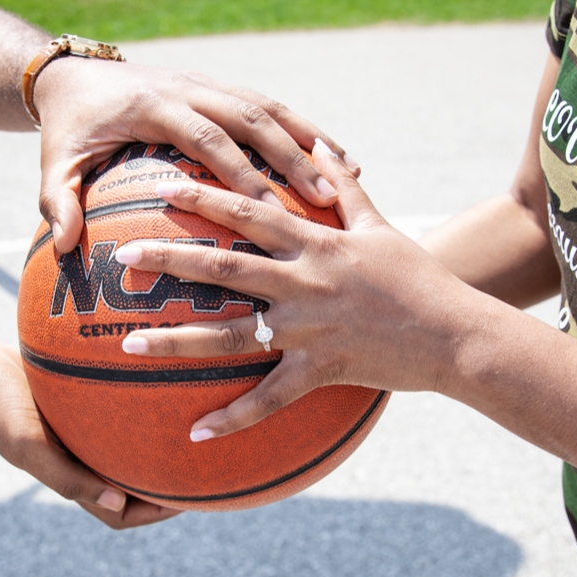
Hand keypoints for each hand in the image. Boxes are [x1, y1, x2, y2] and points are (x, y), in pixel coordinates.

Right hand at [0, 344, 183, 530]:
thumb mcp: (29, 445)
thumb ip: (68, 478)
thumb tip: (118, 505)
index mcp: (71, 478)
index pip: (121, 514)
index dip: (155, 513)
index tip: (189, 500)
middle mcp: (81, 458)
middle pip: (132, 482)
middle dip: (167, 480)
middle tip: (205, 466)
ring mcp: (80, 431)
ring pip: (127, 447)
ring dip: (155, 444)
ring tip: (191, 425)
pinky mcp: (79, 403)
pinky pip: (118, 411)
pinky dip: (138, 407)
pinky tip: (164, 379)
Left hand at [30, 59, 351, 262]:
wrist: (73, 75)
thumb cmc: (67, 129)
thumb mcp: (55, 163)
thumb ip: (58, 200)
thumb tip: (66, 245)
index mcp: (154, 104)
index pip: (206, 137)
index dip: (241, 172)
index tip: (272, 210)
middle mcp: (188, 87)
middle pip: (252, 118)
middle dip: (291, 158)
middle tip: (327, 199)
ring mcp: (208, 83)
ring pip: (270, 107)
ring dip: (308, 142)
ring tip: (347, 180)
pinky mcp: (219, 87)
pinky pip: (269, 106)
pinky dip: (303, 131)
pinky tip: (335, 161)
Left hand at [116, 157, 490, 433]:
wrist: (455, 333)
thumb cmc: (418, 276)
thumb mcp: (378, 225)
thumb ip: (341, 188)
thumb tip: (317, 145)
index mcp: (316, 243)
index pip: (250, 212)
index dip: (205, 198)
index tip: (162, 188)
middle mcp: (306, 283)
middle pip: (224, 267)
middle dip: (169, 260)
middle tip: (122, 258)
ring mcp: (311, 330)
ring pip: (231, 336)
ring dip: (176, 340)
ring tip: (129, 344)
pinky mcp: (321, 370)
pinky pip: (268, 400)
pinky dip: (232, 418)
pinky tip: (194, 431)